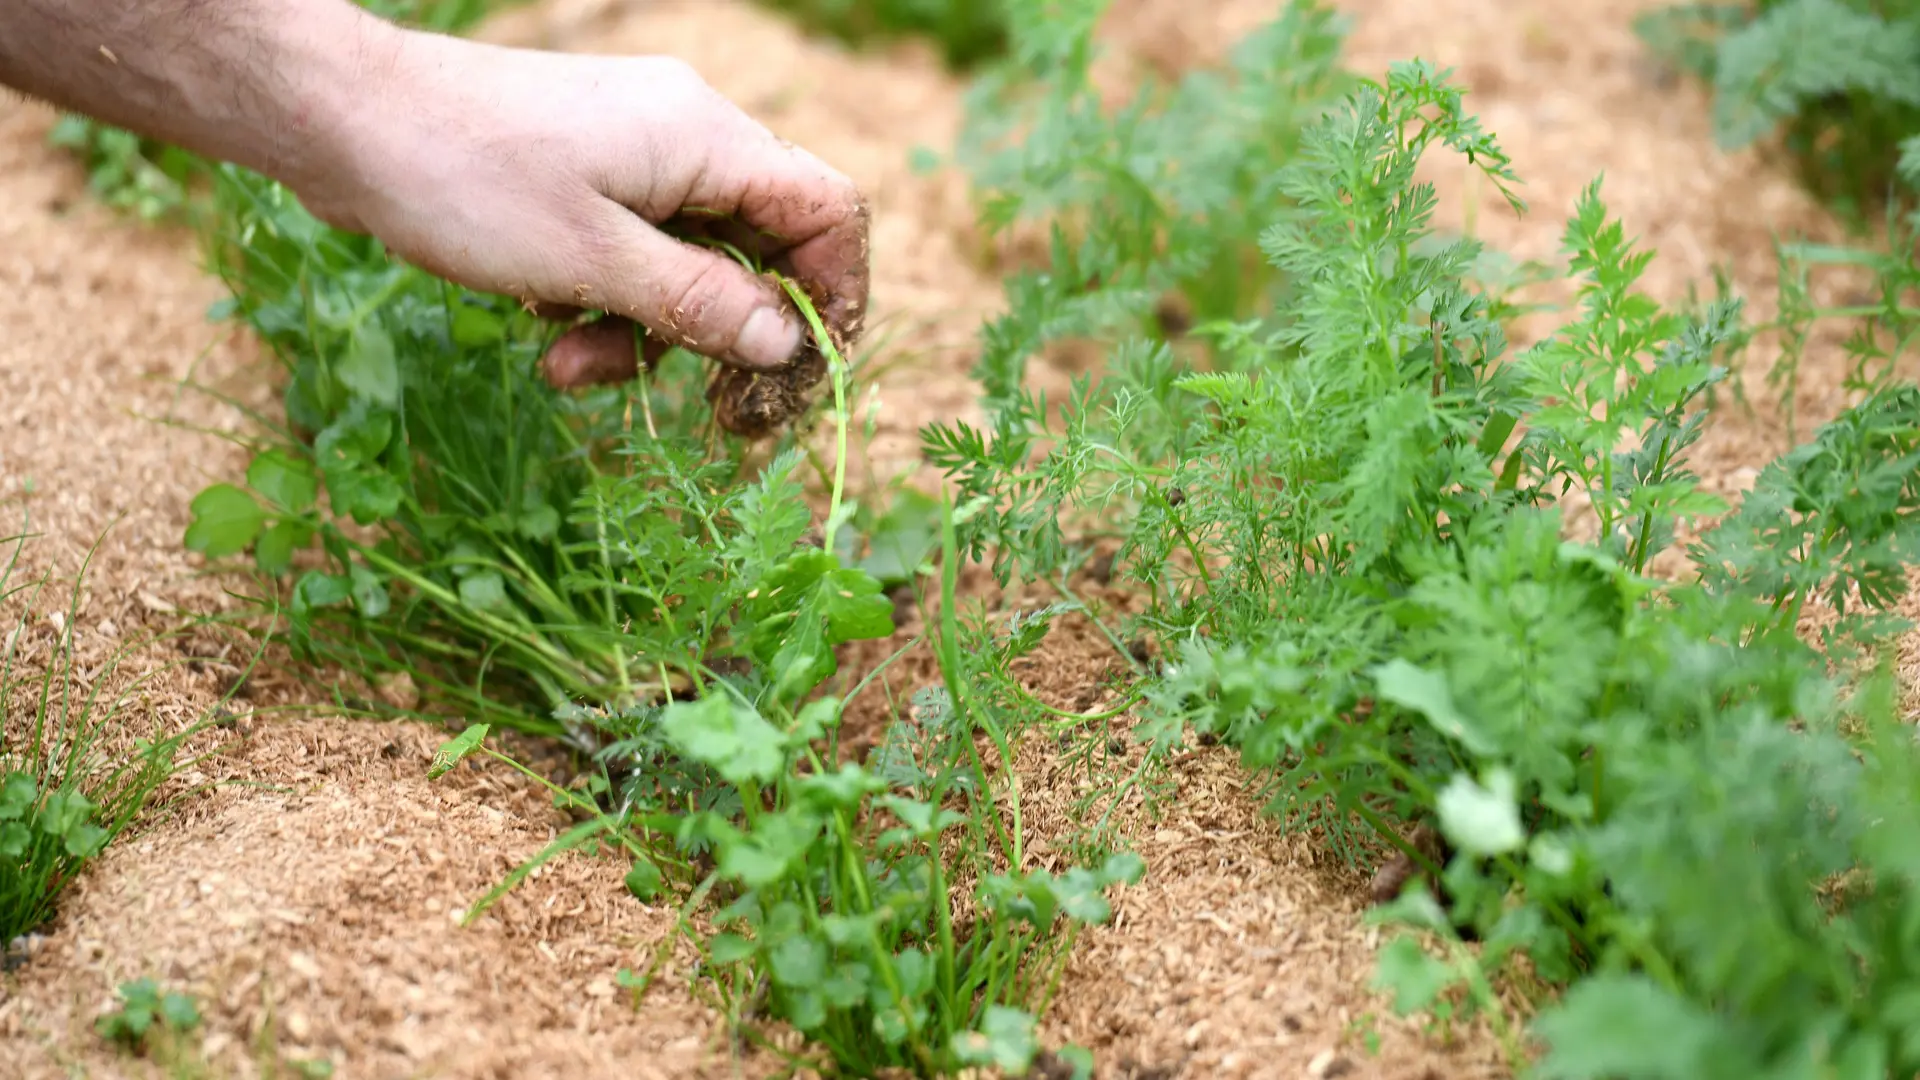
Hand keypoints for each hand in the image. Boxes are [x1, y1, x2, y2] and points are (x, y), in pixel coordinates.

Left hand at [294, 30, 868, 388]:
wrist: (340, 119)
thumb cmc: (461, 178)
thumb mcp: (589, 261)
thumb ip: (697, 303)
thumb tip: (784, 344)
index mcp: (706, 139)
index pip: (827, 212)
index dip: (834, 297)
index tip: (798, 374)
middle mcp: (686, 138)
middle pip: (765, 249)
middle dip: (732, 336)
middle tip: (718, 417)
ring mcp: (637, 156)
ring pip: (694, 264)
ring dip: (650, 335)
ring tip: (573, 371)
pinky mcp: (589, 179)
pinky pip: (636, 255)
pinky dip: (607, 305)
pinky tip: (548, 327)